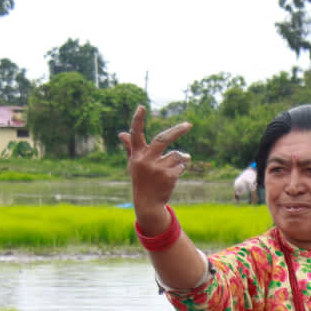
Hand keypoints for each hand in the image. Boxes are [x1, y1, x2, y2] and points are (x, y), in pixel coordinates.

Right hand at [118, 105, 192, 226]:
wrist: (148, 203)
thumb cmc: (141, 180)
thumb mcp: (134, 164)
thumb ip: (131, 147)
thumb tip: (121, 133)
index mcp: (137, 154)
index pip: (136, 134)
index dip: (138, 120)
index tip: (141, 107)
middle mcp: (146, 160)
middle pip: (163, 139)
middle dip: (178, 130)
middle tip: (189, 125)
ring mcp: (157, 168)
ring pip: (177, 155)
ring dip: (181, 159)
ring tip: (175, 166)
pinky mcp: (169, 176)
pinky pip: (181, 165)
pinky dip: (181, 169)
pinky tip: (173, 177)